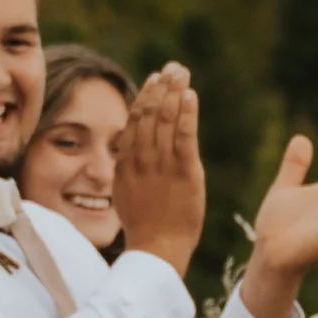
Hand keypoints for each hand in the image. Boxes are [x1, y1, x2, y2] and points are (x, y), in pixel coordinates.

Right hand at [114, 67, 207, 273]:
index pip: (134, 121)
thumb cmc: (145, 225)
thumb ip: (131, 168)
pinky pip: (185, 137)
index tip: (155, 79)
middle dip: (162, 87)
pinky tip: (191, 96)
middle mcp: (142, 160)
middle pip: (150, 114)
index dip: (145, 96)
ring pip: (165, 120)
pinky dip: (187, 114)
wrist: (157, 249)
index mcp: (126, 163)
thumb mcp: (127, 192)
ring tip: (182, 73)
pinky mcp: (184, 174)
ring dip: (174, 93)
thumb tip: (133, 150)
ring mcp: (162, 166)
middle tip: (173, 68)